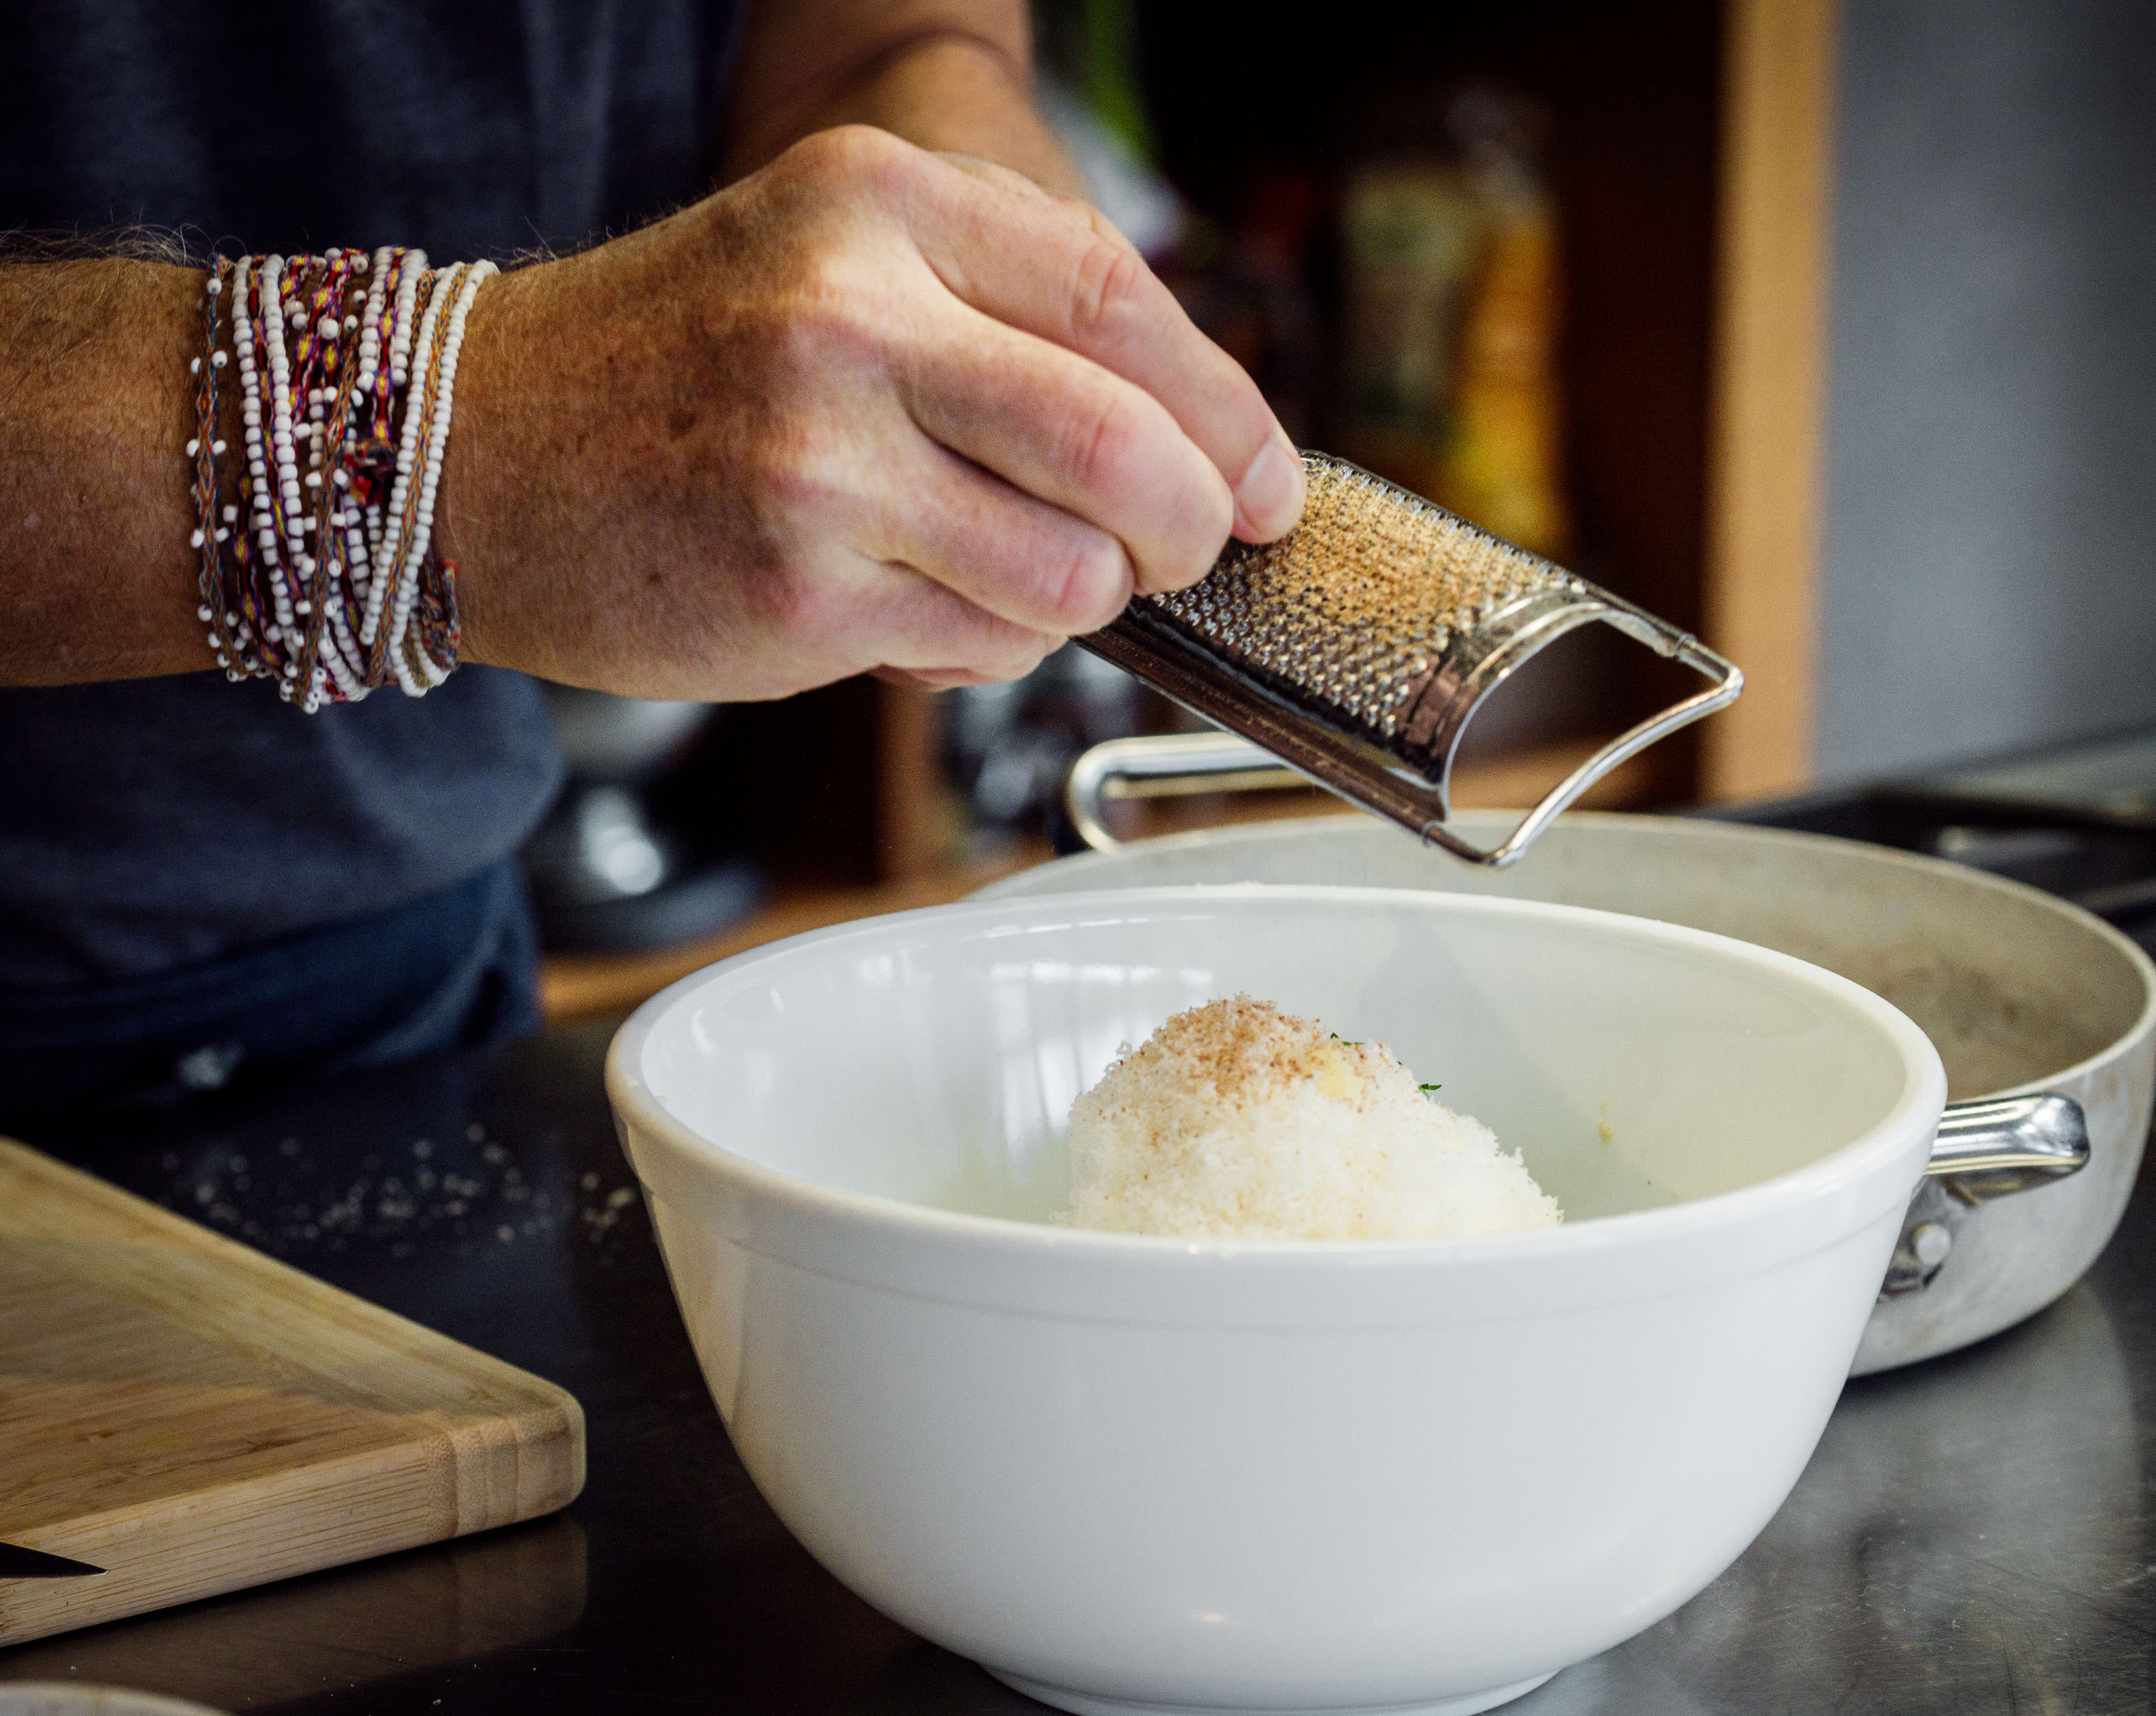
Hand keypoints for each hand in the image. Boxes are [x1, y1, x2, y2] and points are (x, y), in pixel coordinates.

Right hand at [441, 125, 1304, 697]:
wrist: (462, 451)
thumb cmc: (673, 367)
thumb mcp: (828, 261)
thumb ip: (1003, 317)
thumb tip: (1196, 435)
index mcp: (877, 203)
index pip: (1120, 301)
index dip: (1228, 407)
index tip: (1268, 477)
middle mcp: (851, 315)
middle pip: (1128, 445)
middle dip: (1191, 523)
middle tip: (1187, 549)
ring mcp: (821, 460)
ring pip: (1073, 571)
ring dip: (1078, 598)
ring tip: (1009, 576)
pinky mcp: (799, 593)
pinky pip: (988, 647)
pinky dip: (994, 647)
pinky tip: (927, 611)